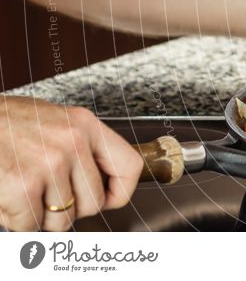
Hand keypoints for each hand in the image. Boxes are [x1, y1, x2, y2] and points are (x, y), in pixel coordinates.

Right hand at [0, 96, 142, 230]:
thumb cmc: (9, 123)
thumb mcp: (57, 122)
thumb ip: (83, 148)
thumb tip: (106, 185)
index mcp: (85, 125)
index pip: (130, 167)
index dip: (120, 192)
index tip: (108, 198)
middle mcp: (72, 143)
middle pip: (94, 203)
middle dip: (71, 208)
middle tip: (49, 194)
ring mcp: (48, 164)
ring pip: (63, 220)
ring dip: (42, 216)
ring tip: (27, 192)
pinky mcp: (22, 186)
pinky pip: (31, 226)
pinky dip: (17, 221)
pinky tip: (10, 197)